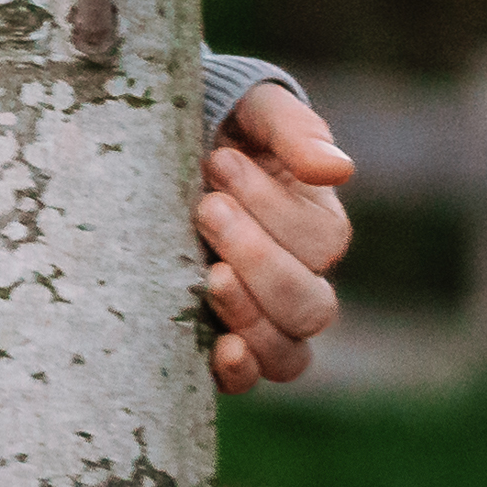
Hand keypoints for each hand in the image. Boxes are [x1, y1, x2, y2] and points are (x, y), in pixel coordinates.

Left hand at [200, 81, 354, 390]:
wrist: (149, 138)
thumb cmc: (212, 120)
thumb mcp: (253, 110)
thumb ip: (293, 132)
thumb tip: (337, 171)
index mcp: (314, 226)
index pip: (320, 242)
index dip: (273, 207)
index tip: (219, 160)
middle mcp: (295, 279)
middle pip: (310, 305)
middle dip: (259, 258)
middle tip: (206, 207)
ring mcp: (257, 314)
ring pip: (288, 352)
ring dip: (251, 316)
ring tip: (207, 273)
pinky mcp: (215, 333)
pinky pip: (248, 376)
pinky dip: (241, 372)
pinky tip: (222, 350)